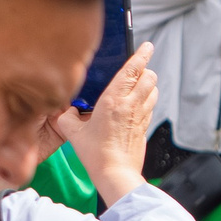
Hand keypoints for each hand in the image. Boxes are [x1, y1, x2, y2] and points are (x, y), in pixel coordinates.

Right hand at [50, 43, 157, 206]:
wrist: (115, 173)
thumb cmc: (95, 154)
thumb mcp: (74, 132)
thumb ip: (68, 117)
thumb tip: (67, 111)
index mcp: (113, 100)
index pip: (132, 70)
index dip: (142, 55)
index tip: (147, 46)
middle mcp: (131, 105)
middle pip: (149, 76)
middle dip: (146, 69)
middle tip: (138, 69)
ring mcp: (141, 116)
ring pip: (153, 90)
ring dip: (148, 85)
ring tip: (138, 86)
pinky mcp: (145, 127)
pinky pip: (151, 106)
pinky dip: (147, 100)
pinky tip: (137, 105)